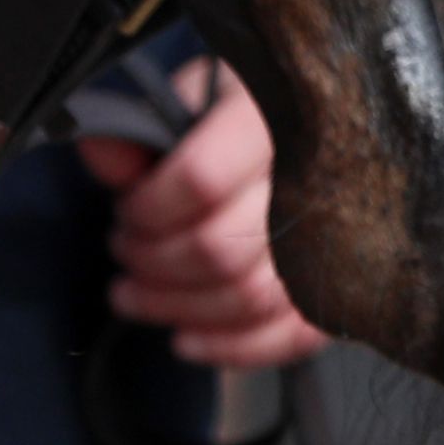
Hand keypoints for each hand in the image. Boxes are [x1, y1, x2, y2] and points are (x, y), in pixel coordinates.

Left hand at [79, 62, 329, 368]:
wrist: (314, 128)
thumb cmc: (245, 111)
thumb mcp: (195, 95)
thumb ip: (144, 125)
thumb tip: (101, 152)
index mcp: (274, 122)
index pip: (201, 180)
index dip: (147, 208)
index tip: (128, 207)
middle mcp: (319, 179)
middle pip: (221, 250)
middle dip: (152, 261)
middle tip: (125, 248)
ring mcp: (338, 237)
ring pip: (248, 300)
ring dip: (175, 308)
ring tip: (134, 295)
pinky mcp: (342, 285)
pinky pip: (293, 336)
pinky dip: (233, 348)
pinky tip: (187, 338)